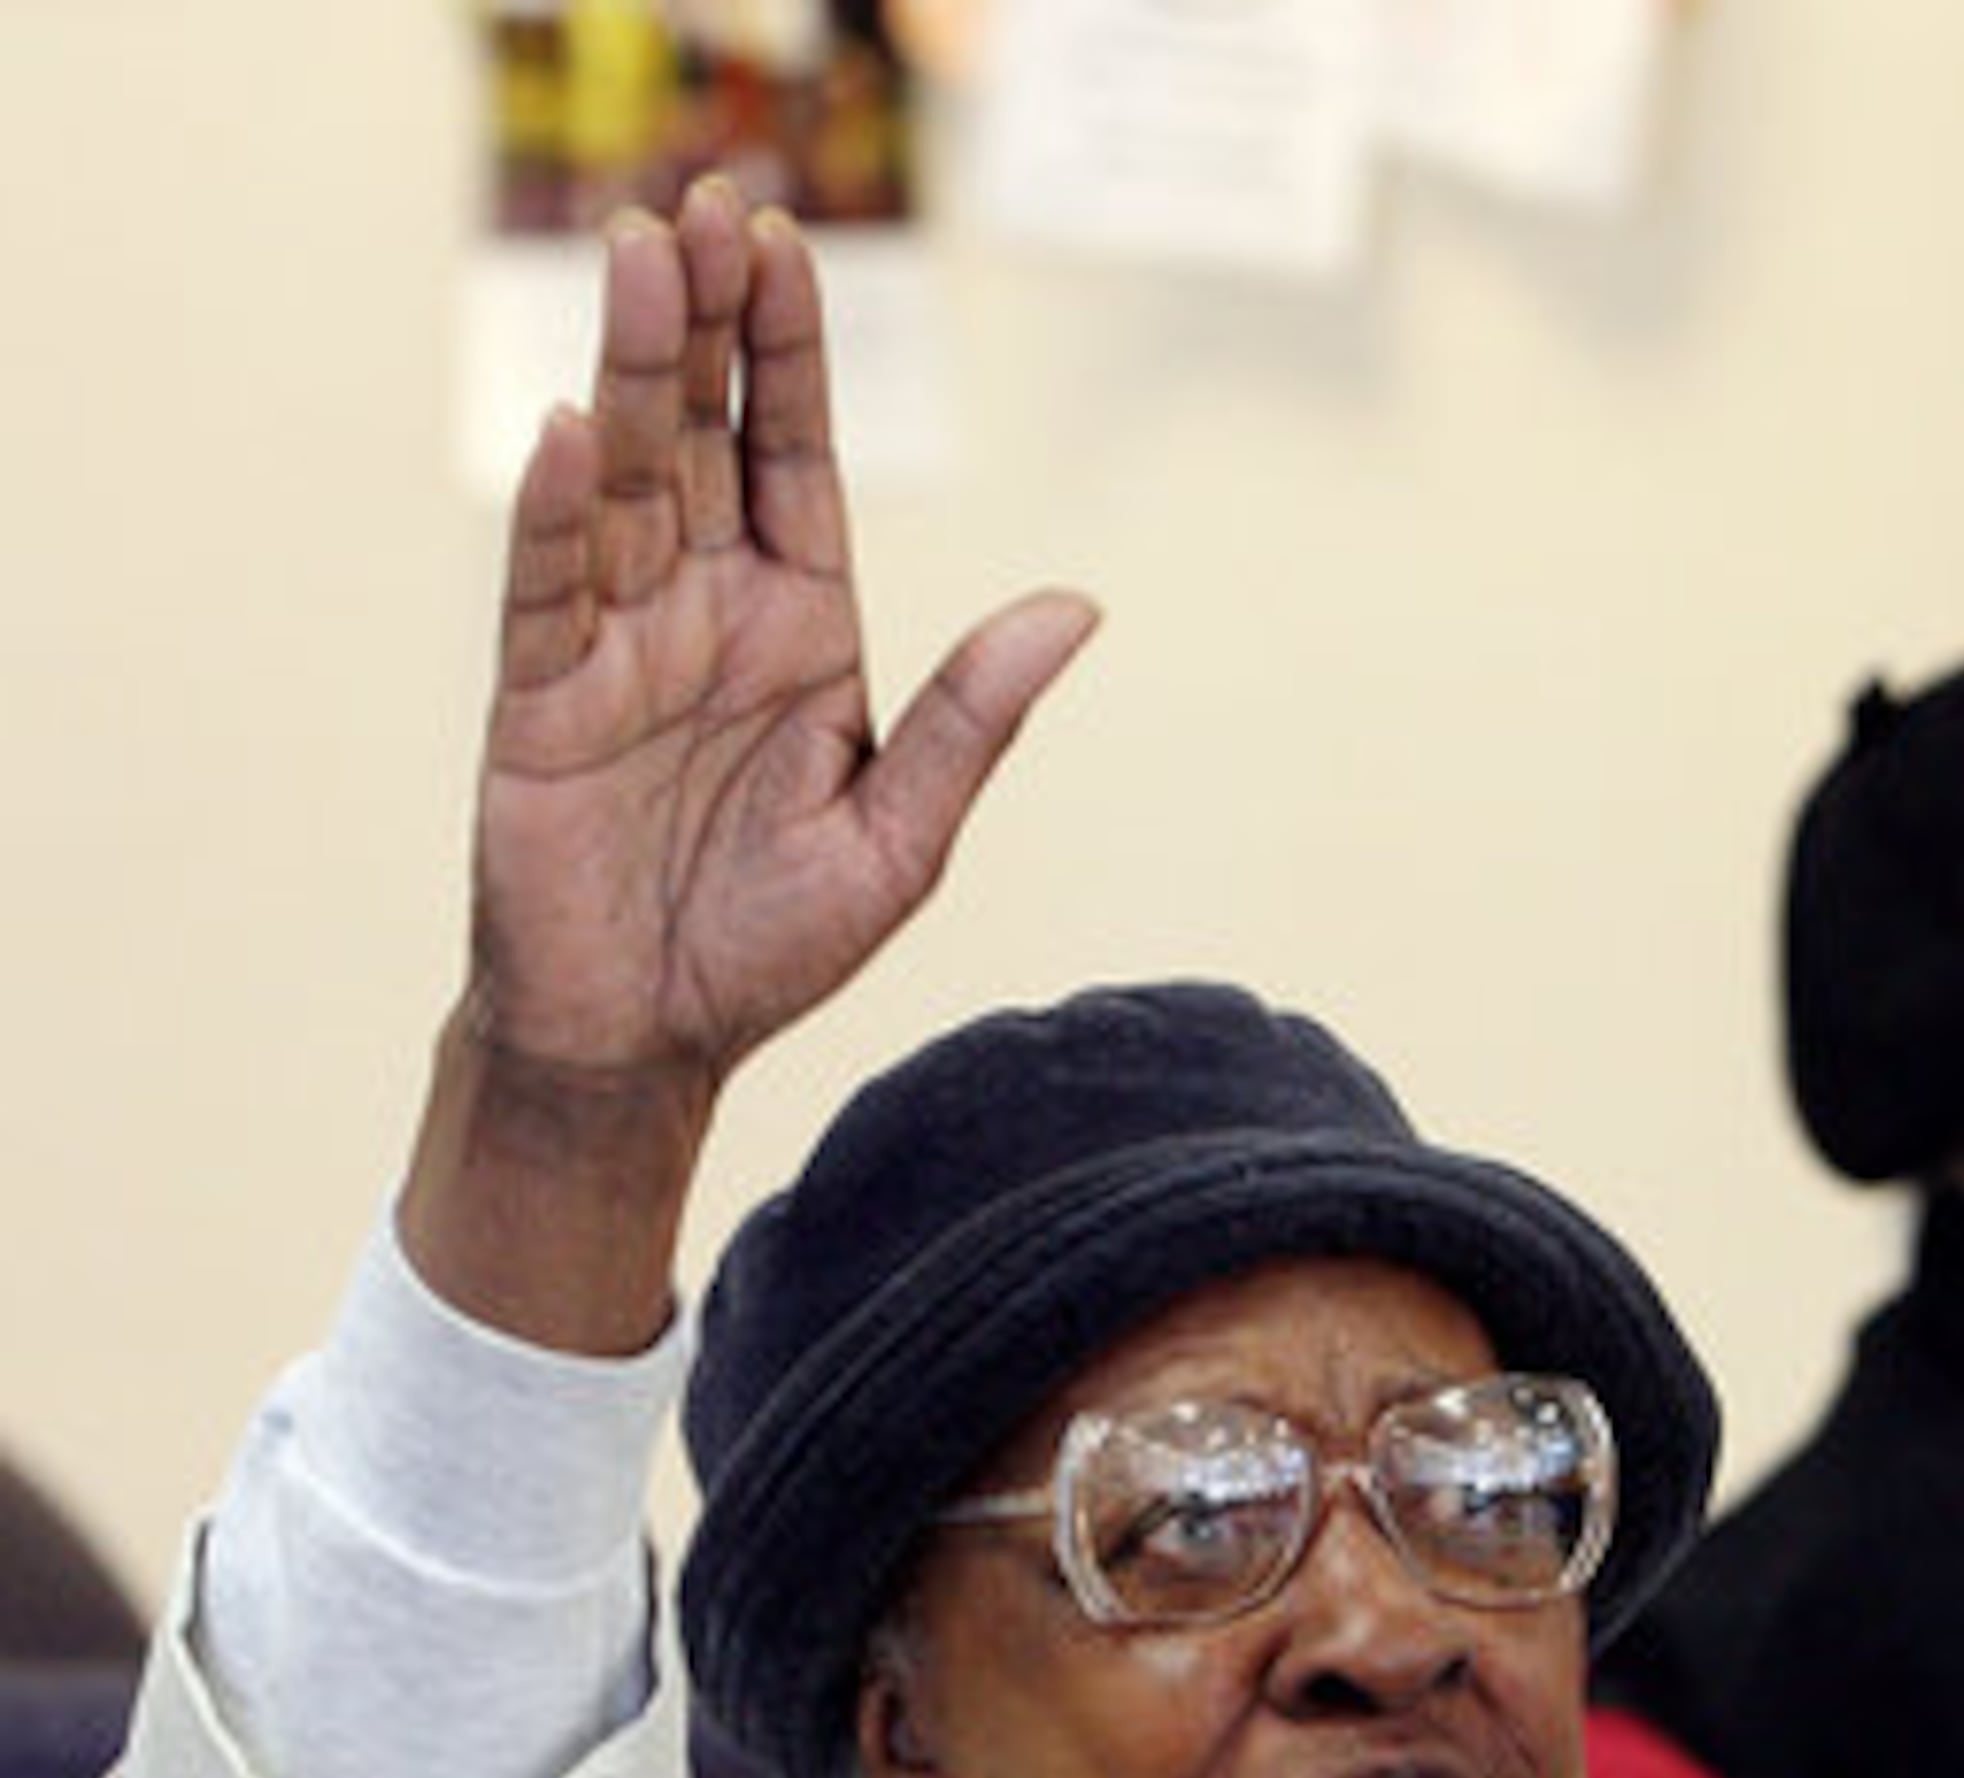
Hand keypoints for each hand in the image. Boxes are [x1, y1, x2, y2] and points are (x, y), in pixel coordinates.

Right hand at [409, 176, 1097, 1350]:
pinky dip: (554, 516)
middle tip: (703, 203)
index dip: (788, 355)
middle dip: (705, 324)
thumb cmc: (774, 944)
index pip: (797, 461)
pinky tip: (568, 434)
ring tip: (637, 256)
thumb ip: (973, 718)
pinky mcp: (539, 703)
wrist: (653, 1041)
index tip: (782, 243)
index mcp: (800, 630)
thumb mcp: (902, 835)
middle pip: (703, 440)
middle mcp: (704, 614)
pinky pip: (545, 592)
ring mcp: (615, 648)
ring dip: (630, 372)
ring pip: (623, 483)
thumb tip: (1077, 608)